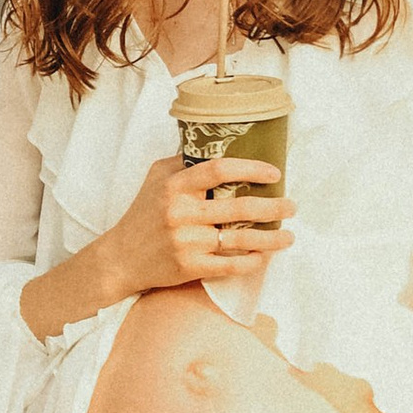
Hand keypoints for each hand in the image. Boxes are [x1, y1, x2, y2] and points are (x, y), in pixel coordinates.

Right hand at [18, 152, 291, 351]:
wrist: (121, 258)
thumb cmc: (143, 214)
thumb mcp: (156, 179)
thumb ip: (185, 163)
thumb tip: (222, 144)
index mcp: (175, 186)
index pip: (219, 170)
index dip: (251, 169)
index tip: (274, 173)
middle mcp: (181, 213)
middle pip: (238, 208)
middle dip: (272, 207)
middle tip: (291, 205)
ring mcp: (186, 243)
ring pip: (240, 240)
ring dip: (271, 238)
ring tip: (288, 235)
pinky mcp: (189, 267)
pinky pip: (230, 266)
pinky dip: (252, 262)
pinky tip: (265, 256)